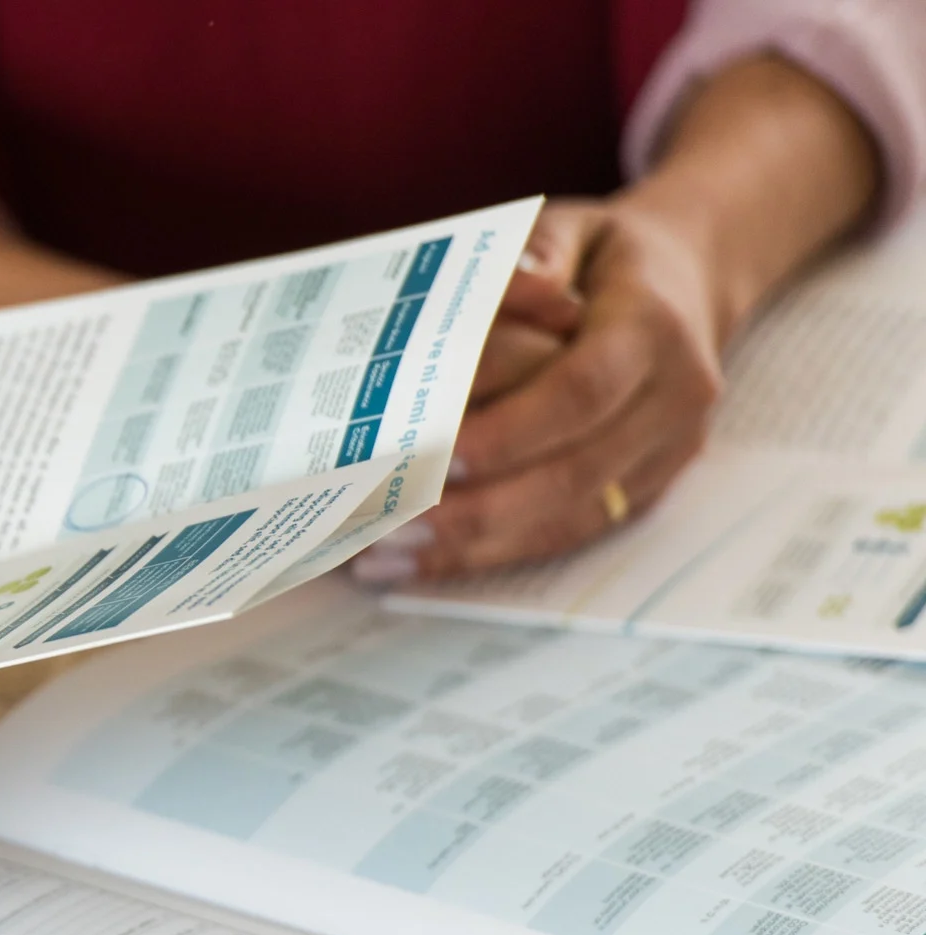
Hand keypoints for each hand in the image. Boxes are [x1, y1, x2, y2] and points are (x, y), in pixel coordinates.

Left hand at [351, 198, 723, 580]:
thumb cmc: (605, 256)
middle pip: (575, 470)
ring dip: (479, 545)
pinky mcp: (652, 487)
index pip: (581, 390)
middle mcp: (674, 396)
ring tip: (388, 555)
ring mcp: (670, 450)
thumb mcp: (573, 227)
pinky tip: (429, 562)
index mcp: (651, 327)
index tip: (438, 459)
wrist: (692, 280)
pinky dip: (501, 553)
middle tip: (391, 523)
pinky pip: (576, 532)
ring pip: (575, 517)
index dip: (512, 431)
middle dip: (481, 508)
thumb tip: (510, 285)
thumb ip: (536, 253)